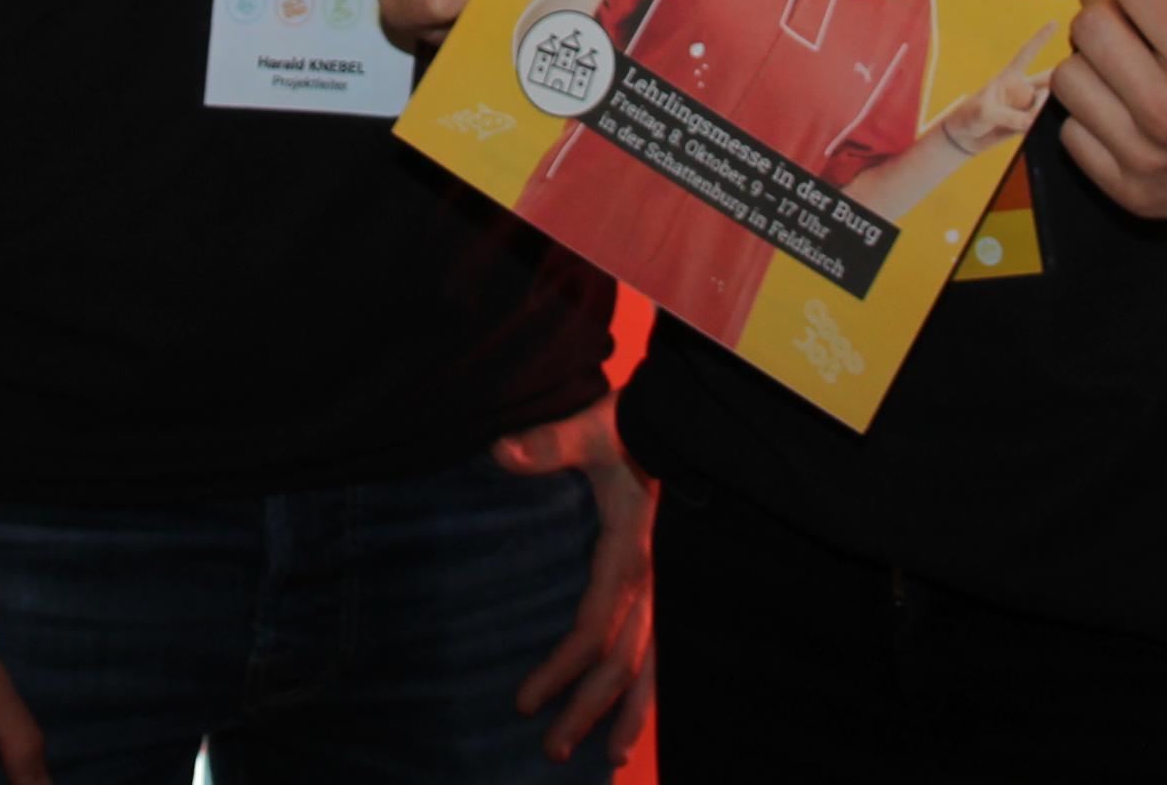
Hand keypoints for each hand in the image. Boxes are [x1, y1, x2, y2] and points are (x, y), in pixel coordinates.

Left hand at [491, 399, 653, 763]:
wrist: (666, 416)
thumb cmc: (622, 424)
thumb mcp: (588, 428)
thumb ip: (548, 443)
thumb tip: (500, 452)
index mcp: (628, 552)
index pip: (595, 627)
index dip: (561, 668)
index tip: (525, 701)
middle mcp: (647, 579)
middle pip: (622, 661)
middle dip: (590, 710)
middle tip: (553, 751)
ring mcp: (655, 585)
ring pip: (647, 664)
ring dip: (627, 711)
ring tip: (611, 758)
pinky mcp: (652, 584)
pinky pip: (650, 646)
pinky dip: (641, 687)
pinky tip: (627, 714)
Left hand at [932, 21, 1058, 155]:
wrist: (964, 139)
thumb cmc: (969, 117)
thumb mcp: (985, 112)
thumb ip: (1012, 116)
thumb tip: (1035, 121)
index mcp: (1009, 77)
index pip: (1027, 53)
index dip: (1041, 38)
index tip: (1055, 22)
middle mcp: (1022, 90)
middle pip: (1049, 79)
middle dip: (1064, 77)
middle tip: (1077, 79)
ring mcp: (1027, 107)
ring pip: (1050, 103)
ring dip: (1055, 107)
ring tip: (1043, 117)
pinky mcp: (1030, 125)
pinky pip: (1045, 123)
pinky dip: (1047, 125)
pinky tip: (1045, 129)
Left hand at [1047, 0, 1166, 232]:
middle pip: (1090, 31)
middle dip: (1101, 7)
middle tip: (1116, 7)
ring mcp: (1149, 162)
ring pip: (1069, 81)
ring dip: (1091, 62)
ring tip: (1121, 63)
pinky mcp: (1134, 197)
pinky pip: (1073, 135)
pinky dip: (1094, 114)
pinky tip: (1123, 109)